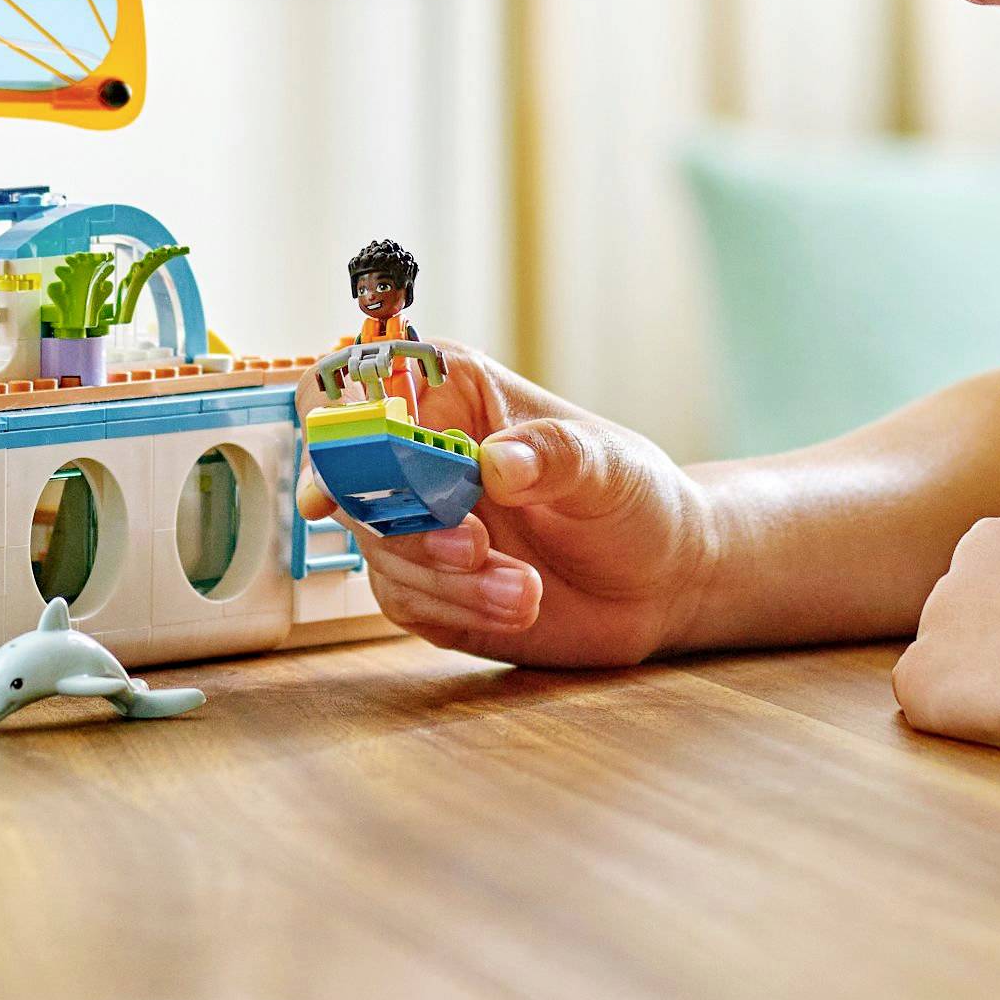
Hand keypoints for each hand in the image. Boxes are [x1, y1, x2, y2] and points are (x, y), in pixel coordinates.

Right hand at [297, 346, 717, 665]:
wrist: (662, 580)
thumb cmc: (634, 499)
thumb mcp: (608, 468)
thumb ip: (552, 456)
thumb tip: (497, 463)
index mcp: (448, 392)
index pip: (359, 391)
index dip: (337, 428)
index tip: (338, 480)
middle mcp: (417, 453)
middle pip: (351, 480)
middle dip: (409, 525)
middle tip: (476, 548)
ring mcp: (418, 521)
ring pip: (378, 548)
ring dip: (448, 579)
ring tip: (527, 590)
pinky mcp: (427, 582)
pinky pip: (404, 599)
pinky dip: (456, 608)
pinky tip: (518, 605)